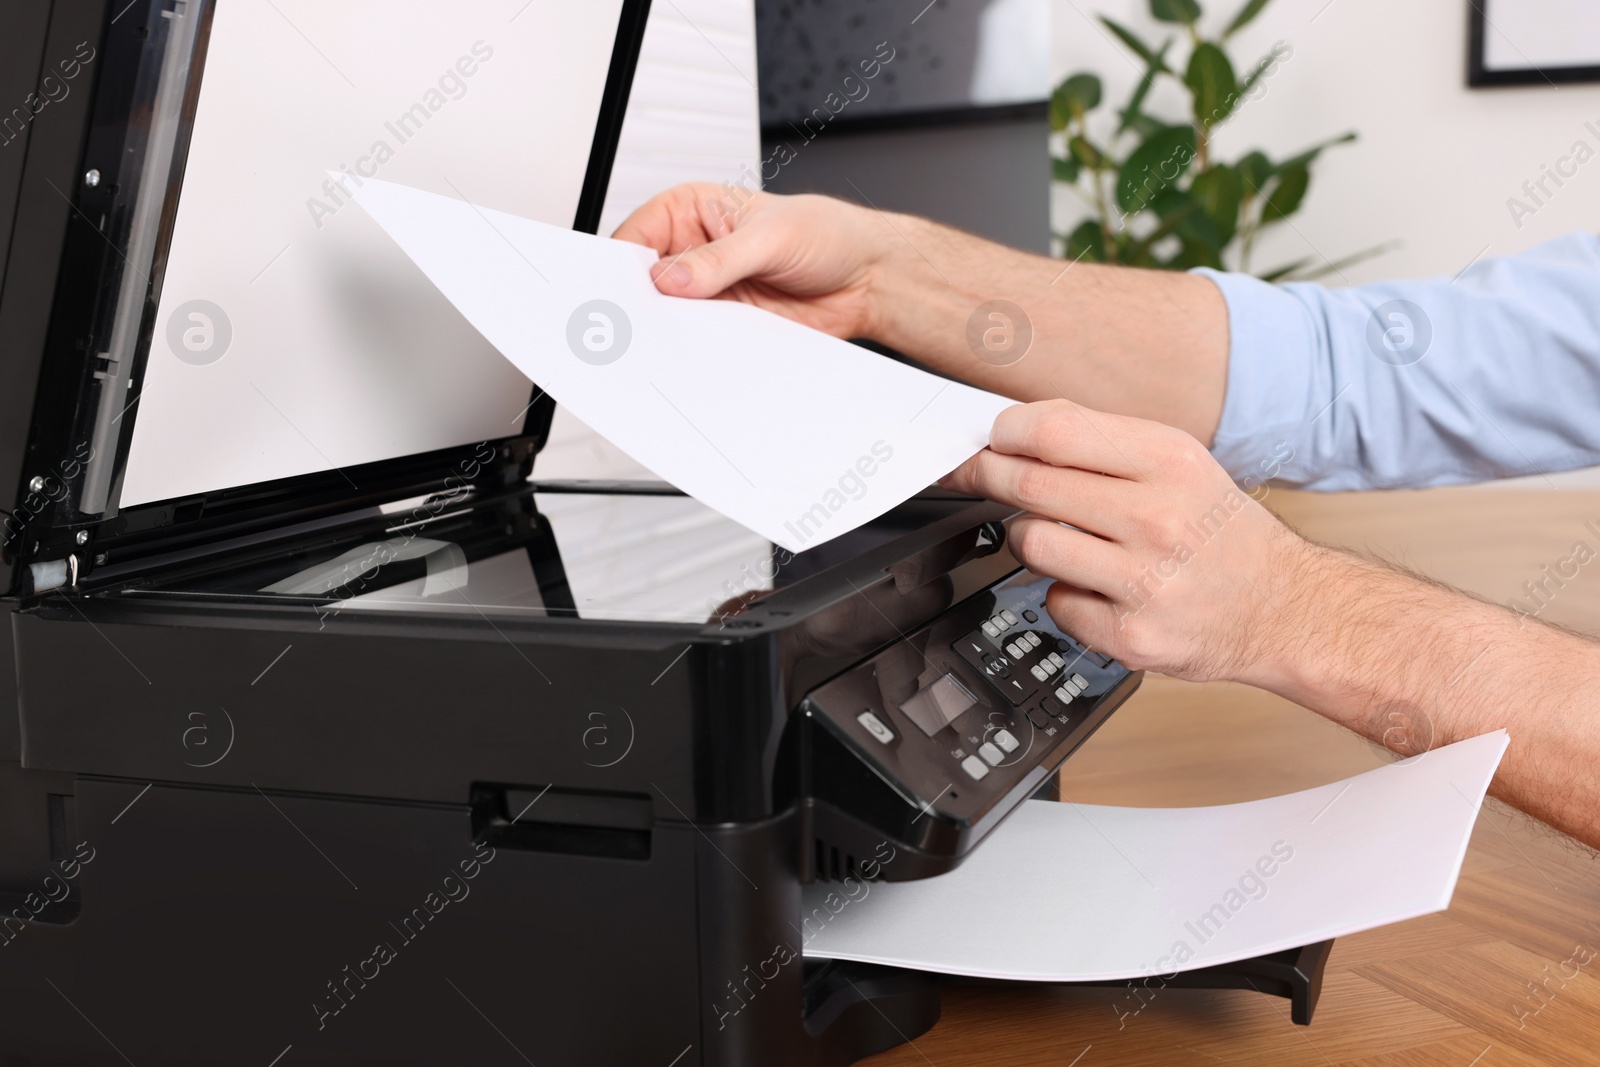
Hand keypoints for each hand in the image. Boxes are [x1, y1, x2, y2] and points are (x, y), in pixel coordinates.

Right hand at [611, 183, 888, 338]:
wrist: (866, 279)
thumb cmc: (826, 234)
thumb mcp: (769, 238)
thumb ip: (719, 260)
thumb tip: (674, 278)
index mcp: (691, 211)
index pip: (636, 237)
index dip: (621, 266)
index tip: (620, 292)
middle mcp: (693, 251)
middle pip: (644, 283)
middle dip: (641, 304)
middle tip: (642, 322)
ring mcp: (707, 292)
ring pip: (667, 317)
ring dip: (668, 331)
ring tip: (673, 339)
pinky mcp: (724, 324)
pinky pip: (695, 342)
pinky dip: (693, 350)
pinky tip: (697, 352)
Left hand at [941, 400, 1323, 683]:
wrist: (1283, 608)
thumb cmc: (1220, 533)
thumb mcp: (1179, 464)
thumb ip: (1102, 443)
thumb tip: (1016, 430)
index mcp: (1169, 462)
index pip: (1056, 431)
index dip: (1005, 433)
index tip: (989, 438)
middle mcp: (1158, 518)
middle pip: (1030, 484)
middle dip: (987, 476)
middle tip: (974, 474)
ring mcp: (1144, 581)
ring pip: (1031, 543)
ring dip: (1031, 538)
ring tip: (1066, 540)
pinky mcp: (1130, 634)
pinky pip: (1054, 601)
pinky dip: (1065, 594)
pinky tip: (1101, 589)